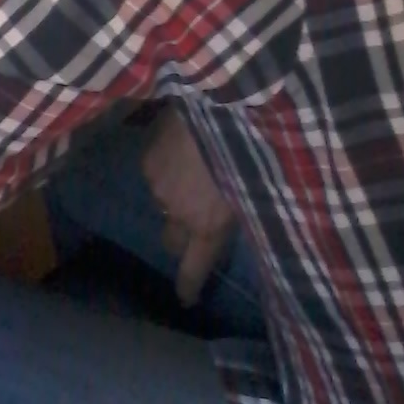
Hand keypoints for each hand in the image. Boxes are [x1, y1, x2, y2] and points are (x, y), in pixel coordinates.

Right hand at [141, 107, 235, 306]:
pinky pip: (157, 173)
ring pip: (165, 202)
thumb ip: (238, 210)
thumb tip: (232, 221)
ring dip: (177, 195)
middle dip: (182, 237)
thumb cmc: (251, 149)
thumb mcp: (255, 188)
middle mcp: (178, 213)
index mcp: (208, 225)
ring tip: (195, 168)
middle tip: (196, 219)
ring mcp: (159, 186)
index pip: (193, 269)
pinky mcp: (148, 159)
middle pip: (172, 241)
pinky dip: (168, 167)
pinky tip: (182, 147)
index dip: (189, 287)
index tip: (186, 299)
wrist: (220, 104)